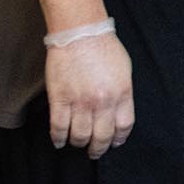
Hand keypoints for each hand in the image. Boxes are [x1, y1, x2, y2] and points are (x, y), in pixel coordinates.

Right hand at [44, 32, 133, 158]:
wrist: (80, 33)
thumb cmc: (104, 47)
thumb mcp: (125, 70)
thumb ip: (123, 93)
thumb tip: (118, 111)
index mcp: (122, 92)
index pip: (123, 126)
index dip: (118, 138)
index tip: (114, 143)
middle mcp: (103, 101)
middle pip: (102, 136)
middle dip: (99, 148)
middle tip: (95, 151)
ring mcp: (80, 101)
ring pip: (80, 135)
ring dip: (79, 143)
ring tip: (78, 143)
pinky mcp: (59, 98)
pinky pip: (58, 127)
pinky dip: (59, 138)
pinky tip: (60, 140)